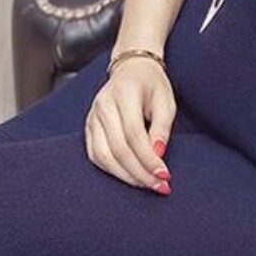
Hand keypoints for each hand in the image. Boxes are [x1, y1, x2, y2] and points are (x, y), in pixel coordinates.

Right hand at [85, 55, 175, 194]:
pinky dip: (112, 170)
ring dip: (126, 176)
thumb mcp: (166, 101)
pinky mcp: (88, 127)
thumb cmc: (151, 85)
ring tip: (146, 184)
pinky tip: (130, 176)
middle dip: (140, 172)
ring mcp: (92, 117)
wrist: (131, 69)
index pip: (133, 134)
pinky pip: (95, 155)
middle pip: (118, 148)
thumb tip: (158, 154)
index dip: (148, 158)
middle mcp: (103, 106)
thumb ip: (162, 127)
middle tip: (159, 186)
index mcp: (124, 94)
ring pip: (103, 156)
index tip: (164, 175)